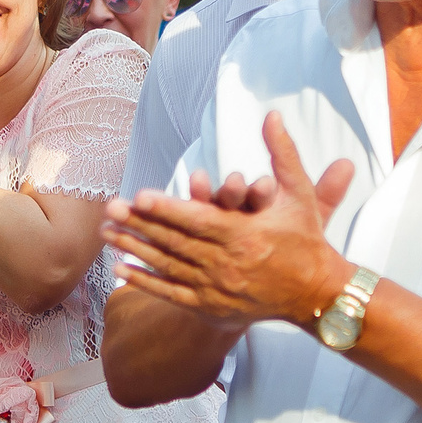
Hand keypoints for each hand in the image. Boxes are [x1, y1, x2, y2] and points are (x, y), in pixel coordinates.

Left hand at [101, 111, 355, 331]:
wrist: (316, 293)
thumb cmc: (307, 239)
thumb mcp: (300, 194)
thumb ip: (283, 154)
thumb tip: (273, 115)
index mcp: (245, 234)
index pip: (197, 219)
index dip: (166, 208)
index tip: (138, 196)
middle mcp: (227, 263)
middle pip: (175, 241)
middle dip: (139, 224)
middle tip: (110, 209)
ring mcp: (217, 288)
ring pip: (168, 266)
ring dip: (134, 249)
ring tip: (106, 233)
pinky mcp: (212, 307)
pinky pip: (172, 294)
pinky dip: (145, 282)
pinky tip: (120, 269)